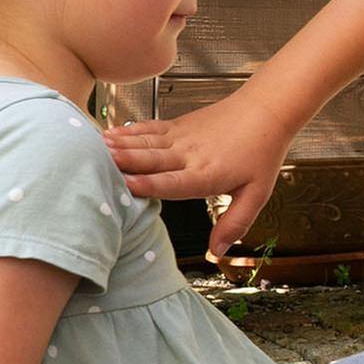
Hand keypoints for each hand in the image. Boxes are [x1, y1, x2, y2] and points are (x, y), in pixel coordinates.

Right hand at [102, 89, 296, 255]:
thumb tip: (216, 252)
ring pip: (146, 142)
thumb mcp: (256, 194)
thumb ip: (235, 223)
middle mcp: (190, 155)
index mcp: (206, 175)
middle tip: (97, 163)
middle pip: (153, 160)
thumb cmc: (262, 152)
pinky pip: (150, 129)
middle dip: (124, 162)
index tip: (126, 185)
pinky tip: (110, 133)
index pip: (173, 182)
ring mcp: (182, 138)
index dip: (149, 185)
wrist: (267, 110)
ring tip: (95, 147)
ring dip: (120, 145)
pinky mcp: (179, 125)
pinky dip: (129, 131)